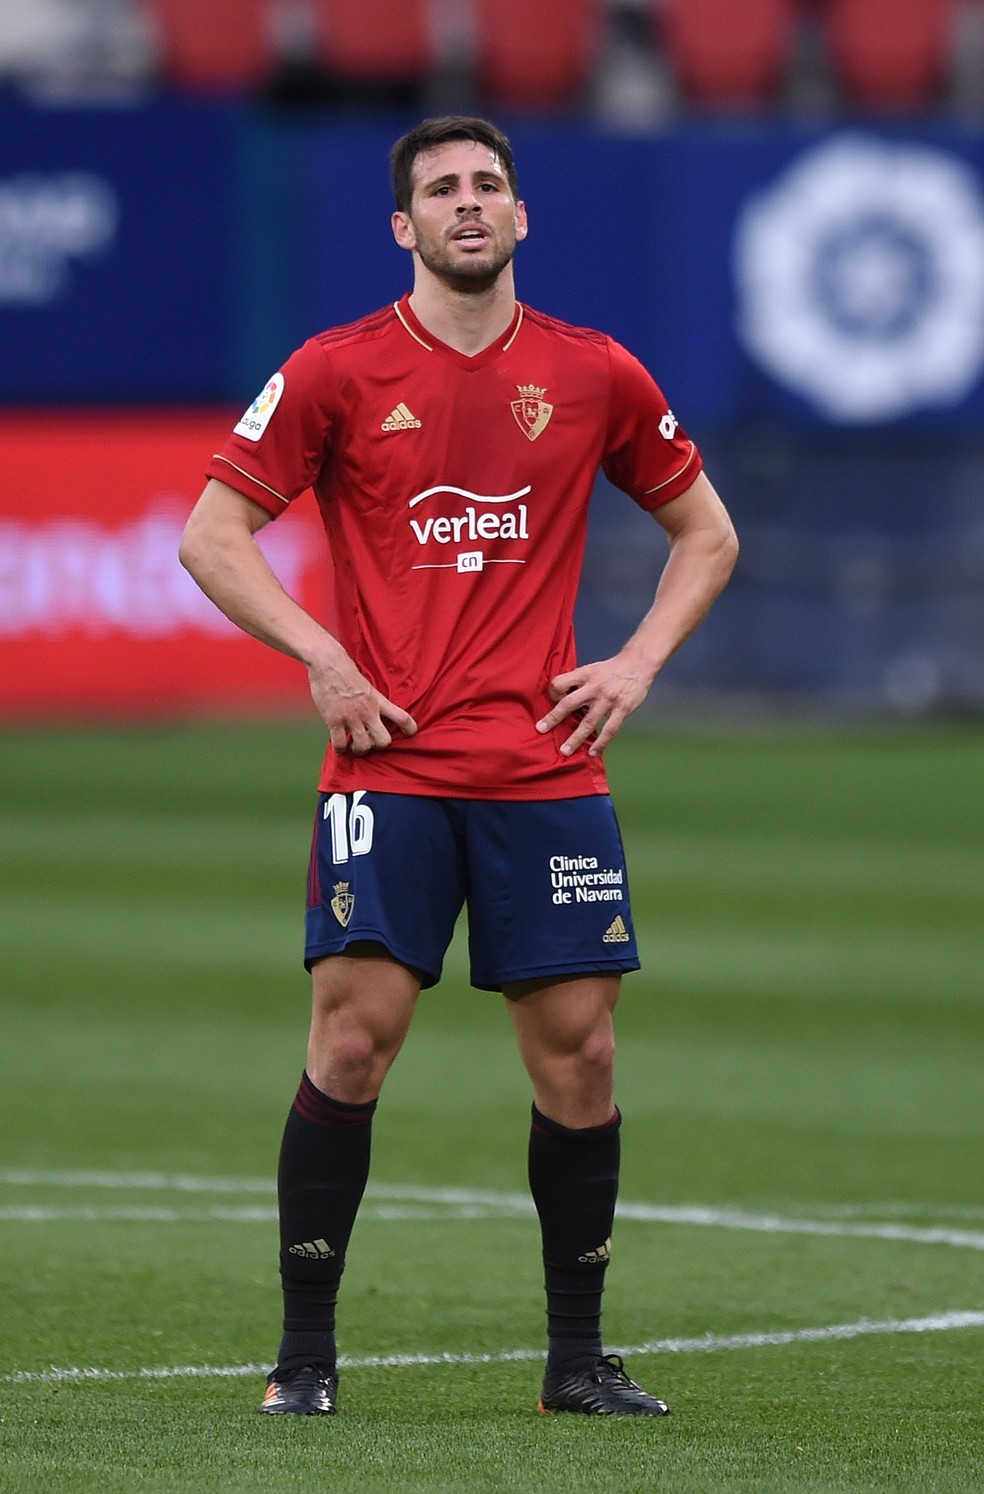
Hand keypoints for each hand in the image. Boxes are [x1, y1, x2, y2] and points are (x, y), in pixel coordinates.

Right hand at [308, 651, 415, 755]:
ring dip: (359, 750)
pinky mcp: (334, 720)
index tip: (409, 733)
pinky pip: (340, 744)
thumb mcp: (368, 686)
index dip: (410, 728)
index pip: (402, 717)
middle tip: (371, 741)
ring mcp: (351, 717)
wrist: (328, 663)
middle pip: (384, 741)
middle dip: (378, 745)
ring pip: (363, 746)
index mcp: (378, 701)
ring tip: (354, 745)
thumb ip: (373, 700)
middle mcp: (368, 711)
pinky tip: (340, 745)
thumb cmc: (346, 672)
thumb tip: (376, 711)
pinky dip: (340, 749)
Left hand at [535, 655, 652, 757]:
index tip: (552, 701)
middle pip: (569, 704)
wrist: (638, 664)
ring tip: (565, 751)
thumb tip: (558, 697)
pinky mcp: (622, 709)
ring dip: (575, 738)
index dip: (553, 692)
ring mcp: (608, 699)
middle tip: (541, 729)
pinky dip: (600, 743)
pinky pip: (609, 729)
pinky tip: (592, 752)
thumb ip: (577, 683)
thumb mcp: (591, 669)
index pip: (560, 683)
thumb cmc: (610, 669)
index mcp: (584, 674)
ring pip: (588, 722)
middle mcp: (594, 687)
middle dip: (554, 718)